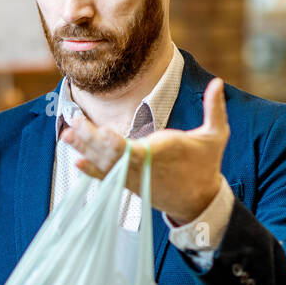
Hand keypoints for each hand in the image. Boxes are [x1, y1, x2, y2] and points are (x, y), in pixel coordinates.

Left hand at [60, 76, 229, 223]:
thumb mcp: (216, 136)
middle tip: (74, 123)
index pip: (135, 148)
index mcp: (163, 151)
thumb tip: (219, 82)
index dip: (115, 144)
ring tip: (66, 135)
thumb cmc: (206, 164)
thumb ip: (214, 109)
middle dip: (91, 140)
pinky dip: (92, 171)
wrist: (199, 201)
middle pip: (113, 154)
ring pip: (106, 164)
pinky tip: (76, 162)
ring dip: (85, 150)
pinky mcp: (131, 184)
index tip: (101, 134)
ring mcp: (135, 177)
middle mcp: (145, 166)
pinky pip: (108, 178)